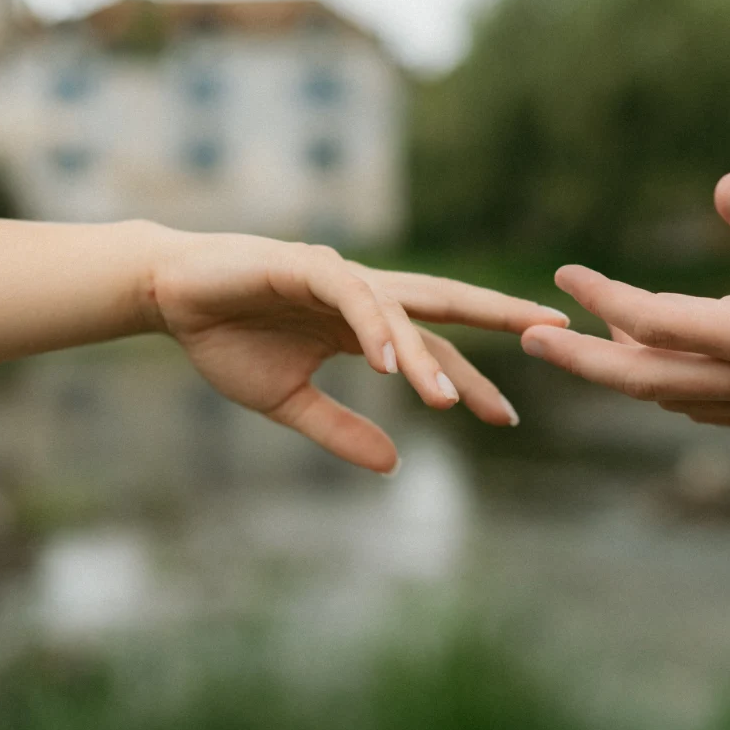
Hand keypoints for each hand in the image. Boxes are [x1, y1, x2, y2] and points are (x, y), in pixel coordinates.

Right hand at [149, 232, 567, 471]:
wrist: (169, 297)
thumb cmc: (225, 340)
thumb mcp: (288, 402)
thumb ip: (341, 431)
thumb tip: (394, 464)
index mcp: (366, 325)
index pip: (433, 350)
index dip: (470, 381)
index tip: (507, 419)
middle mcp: (364, 295)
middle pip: (446, 305)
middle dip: (503, 316)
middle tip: (559, 333)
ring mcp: (339, 275)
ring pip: (401, 311)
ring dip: (426, 358)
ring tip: (451, 404)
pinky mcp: (305, 264)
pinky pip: (352, 297)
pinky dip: (374, 327)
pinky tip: (391, 364)